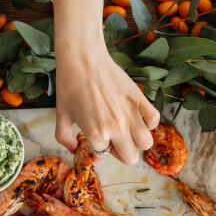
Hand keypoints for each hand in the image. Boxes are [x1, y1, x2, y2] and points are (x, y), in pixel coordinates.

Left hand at [55, 43, 158, 164]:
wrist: (82, 58)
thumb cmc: (69, 84)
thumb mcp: (61, 114)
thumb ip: (64, 137)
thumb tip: (74, 149)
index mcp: (96, 133)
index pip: (103, 155)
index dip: (98, 151)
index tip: (96, 143)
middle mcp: (116, 127)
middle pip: (130, 157)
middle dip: (120, 152)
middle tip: (113, 141)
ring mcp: (130, 114)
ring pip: (146, 143)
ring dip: (136, 141)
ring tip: (127, 131)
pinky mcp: (139, 99)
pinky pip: (154, 120)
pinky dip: (148, 123)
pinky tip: (137, 117)